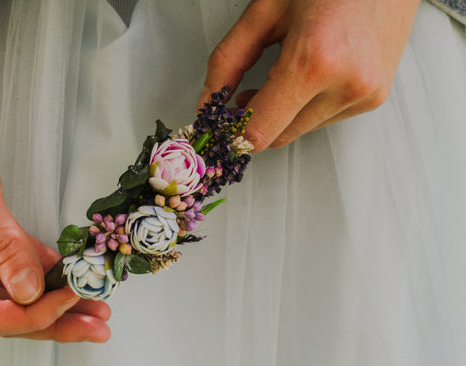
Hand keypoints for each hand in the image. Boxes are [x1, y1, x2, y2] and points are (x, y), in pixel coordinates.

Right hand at [0, 31, 109, 341]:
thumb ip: (2, 244)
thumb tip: (29, 290)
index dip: (34, 315)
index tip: (72, 300)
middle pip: (8, 312)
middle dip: (54, 319)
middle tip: (96, 325)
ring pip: (18, 292)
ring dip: (57, 299)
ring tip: (95, 306)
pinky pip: (21, 263)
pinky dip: (48, 271)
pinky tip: (74, 275)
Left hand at [199, 0, 420, 150]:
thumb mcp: (264, 12)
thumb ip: (228, 62)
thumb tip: (207, 103)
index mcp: (315, 61)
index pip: (260, 131)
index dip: (233, 134)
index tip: (220, 126)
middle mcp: (346, 84)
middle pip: (279, 136)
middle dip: (254, 121)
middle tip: (242, 96)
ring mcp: (365, 94)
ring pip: (299, 131)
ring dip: (280, 114)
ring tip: (278, 76)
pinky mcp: (374, 98)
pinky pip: (323, 120)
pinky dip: (305, 107)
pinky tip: (305, 78)